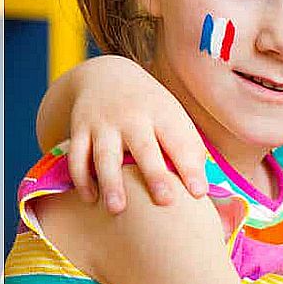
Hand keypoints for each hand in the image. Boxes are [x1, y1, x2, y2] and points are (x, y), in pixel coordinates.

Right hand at [59, 56, 206, 211]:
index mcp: (163, 114)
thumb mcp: (173, 116)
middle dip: (155, 174)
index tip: (199, 192)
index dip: (190, 167)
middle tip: (166, 201)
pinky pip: (77, 157)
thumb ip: (189, 148)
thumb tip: (204, 187)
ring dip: (112, 182)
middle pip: (145, 147)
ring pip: (106, 155)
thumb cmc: (150, 107)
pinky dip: (82, 178)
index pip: (180, 142)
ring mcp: (104, 124)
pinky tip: (91, 199)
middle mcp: (133, 117)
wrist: (105, 74)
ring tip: (118, 209)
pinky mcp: (80, 130)